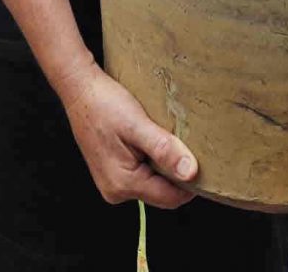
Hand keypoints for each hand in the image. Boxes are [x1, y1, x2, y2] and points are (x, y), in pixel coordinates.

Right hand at [60, 61, 197, 208]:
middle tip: (190, 146)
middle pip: (162, 192)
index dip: (192, 184)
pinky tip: (154, 139)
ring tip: (170, 139)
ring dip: (165, 165)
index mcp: (124, 184)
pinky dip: (152, 160)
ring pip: (152, 183)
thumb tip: (191, 173)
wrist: (79, 89)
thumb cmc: (105, 104)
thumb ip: (164, 150)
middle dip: (178, 174)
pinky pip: (141, 173)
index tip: (207, 164)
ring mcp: (112, 182)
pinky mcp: (111, 171)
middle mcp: (116, 190)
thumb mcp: (138, 125)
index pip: (170, 197)